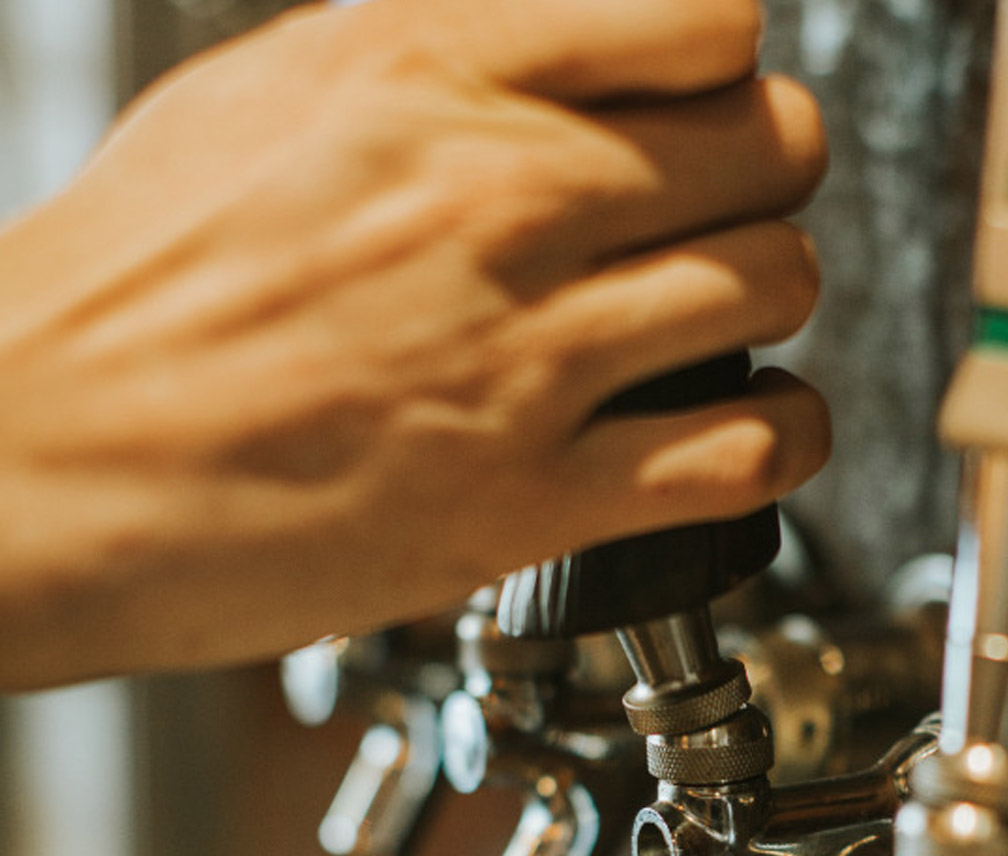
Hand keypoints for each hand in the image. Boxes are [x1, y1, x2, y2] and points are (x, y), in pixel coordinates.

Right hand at [0, 0, 827, 689]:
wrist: (46, 464)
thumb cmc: (126, 298)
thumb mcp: (261, 101)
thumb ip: (418, 62)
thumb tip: (533, 50)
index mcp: (426, 73)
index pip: (702, 19)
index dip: (727, 66)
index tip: (706, 106)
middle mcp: (498, 199)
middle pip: (771, 146)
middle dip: (766, 181)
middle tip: (728, 217)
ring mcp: (526, 353)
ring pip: (776, 284)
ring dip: (774, 306)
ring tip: (731, 328)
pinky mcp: (534, 499)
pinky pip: (746, 450)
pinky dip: (778, 439)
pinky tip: (746, 432)